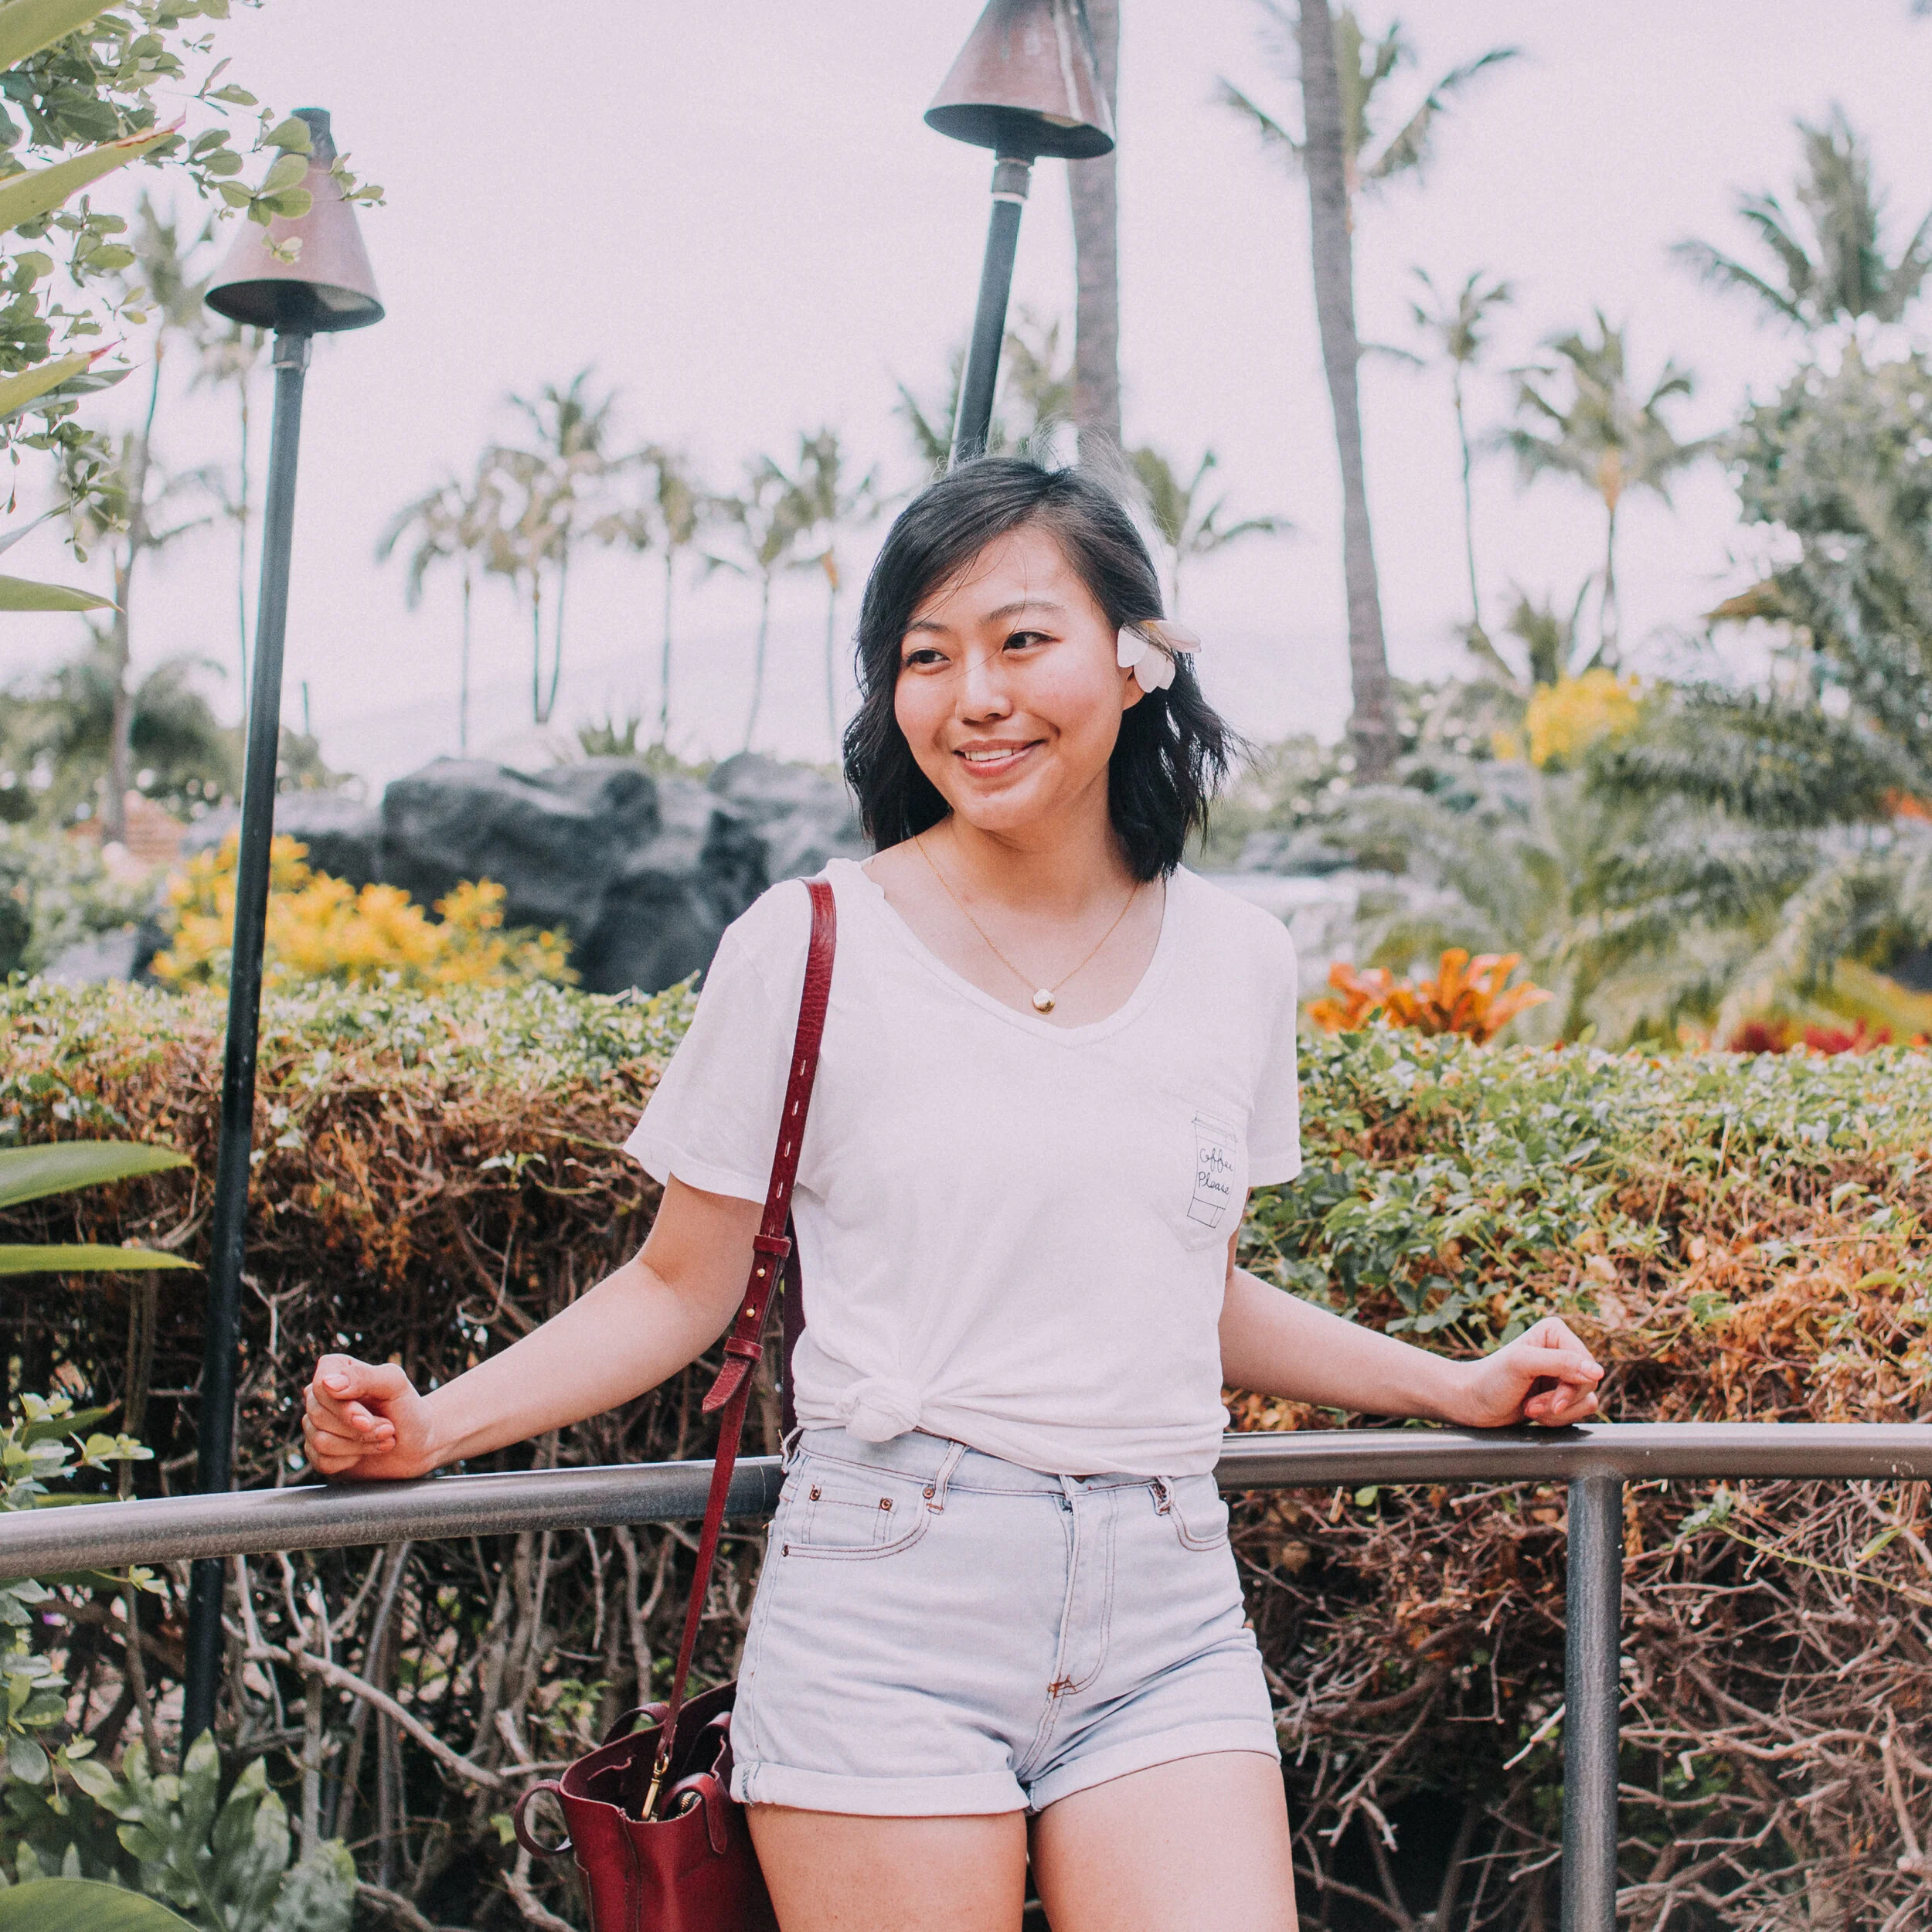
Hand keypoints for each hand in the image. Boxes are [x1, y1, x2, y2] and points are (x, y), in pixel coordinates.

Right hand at [302, 1353, 436, 1479]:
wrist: (417, 1444)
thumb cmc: (407, 1408)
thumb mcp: (395, 1384)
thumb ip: (364, 1376)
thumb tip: (328, 1383)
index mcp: (336, 1370)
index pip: (320, 1385)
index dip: (342, 1406)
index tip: (367, 1418)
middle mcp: (321, 1397)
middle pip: (318, 1415)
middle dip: (360, 1428)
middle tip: (388, 1428)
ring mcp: (316, 1426)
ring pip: (320, 1441)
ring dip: (359, 1445)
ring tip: (384, 1439)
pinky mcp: (318, 1454)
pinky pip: (322, 1462)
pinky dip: (350, 1461)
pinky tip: (366, 1452)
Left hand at [1444, 1316, 1603, 1428]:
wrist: (1472, 1404)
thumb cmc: (1490, 1379)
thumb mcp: (1522, 1365)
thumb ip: (1561, 1363)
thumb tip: (1598, 1372)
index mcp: (1554, 1332)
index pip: (1586, 1363)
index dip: (1572, 1386)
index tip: (1550, 1401)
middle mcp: (1562, 1350)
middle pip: (1589, 1383)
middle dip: (1560, 1402)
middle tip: (1532, 1407)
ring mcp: (1562, 1374)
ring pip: (1586, 1400)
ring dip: (1557, 1412)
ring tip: (1530, 1409)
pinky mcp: (1560, 1395)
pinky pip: (1578, 1412)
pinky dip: (1557, 1419)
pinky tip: (1535, 1414)